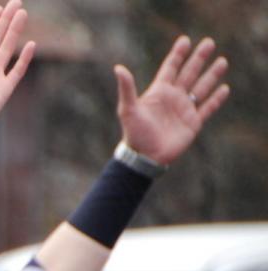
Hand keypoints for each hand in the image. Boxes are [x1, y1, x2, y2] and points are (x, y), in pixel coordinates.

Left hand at [116, 36, 229, 165]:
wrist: (145, 157)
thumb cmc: (134, 134)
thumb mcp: (128, 109)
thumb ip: (127, 89)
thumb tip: (118, 68)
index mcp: (159, 92)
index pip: (170, 68)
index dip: (177, 54)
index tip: (185, 40)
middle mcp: (173, 98)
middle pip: (189, 73)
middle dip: (198, 58)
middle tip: (209, 42)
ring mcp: (184, 110)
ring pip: (201, 88)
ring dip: (211, 75)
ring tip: (222, 61)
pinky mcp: (193, 123)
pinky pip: (207, 108)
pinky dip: (216, 99)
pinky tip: (224, 88)